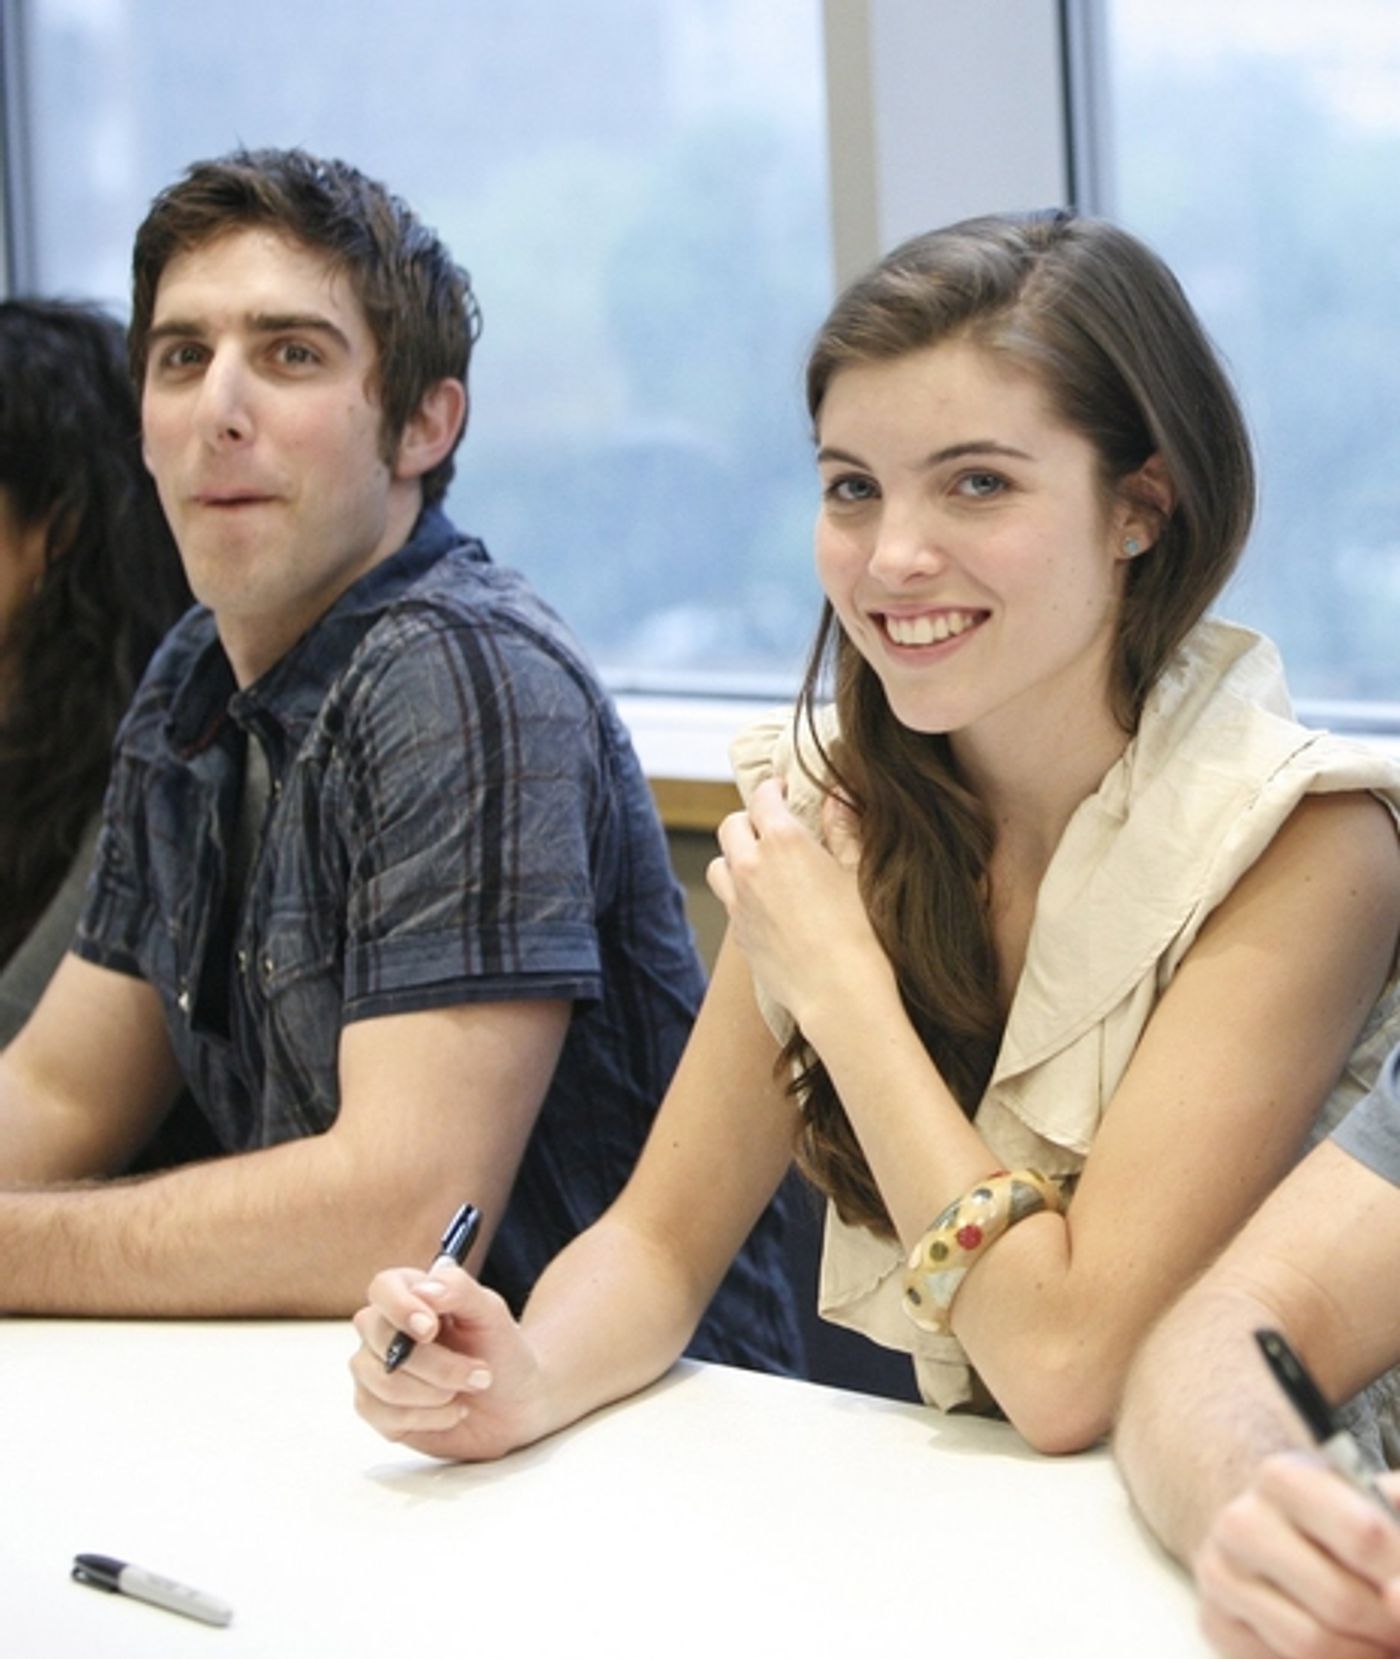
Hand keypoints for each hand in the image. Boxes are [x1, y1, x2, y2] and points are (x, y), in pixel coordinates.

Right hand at [350, 1264, 549, 1460]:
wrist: (511, 1408)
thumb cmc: (499, 1352)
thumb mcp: (492, 1314)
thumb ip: (459, 1290)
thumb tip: (424, 1290)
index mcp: (410, 1294)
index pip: (383, 1288)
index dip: (400, 1308)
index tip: (430, 1329)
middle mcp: (384, 1329)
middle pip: (381, 1338)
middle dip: (437, 1364)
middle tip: (479, 1374)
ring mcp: (374, 1370)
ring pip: (384, 1381)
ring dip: (437, 1393)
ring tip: (468, 1389)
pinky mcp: (375, 1409)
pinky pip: (386, 1415)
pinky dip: (430, 1417)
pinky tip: (451, 1411)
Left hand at [706, 777, 891, 1029]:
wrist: (839, 992)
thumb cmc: (859, 931)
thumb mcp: (858, 870)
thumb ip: (844, 828)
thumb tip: (836, 795)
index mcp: (783, 841)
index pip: (764, 798)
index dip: (774, 789)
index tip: (783, 790)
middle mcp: (751, 866)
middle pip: (732, 826)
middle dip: (750, 820)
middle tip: (772, 826)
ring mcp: (738, 901)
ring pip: (719, 863)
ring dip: (735, 856)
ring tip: (761, 864)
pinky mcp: (737, 932)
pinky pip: (728, 900)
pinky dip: (739, 892)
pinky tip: (764, 901)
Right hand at [1193, 1452, 1399, 1657]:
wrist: (1268, 1531)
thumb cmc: (1335, 1520)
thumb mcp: (1373, 1499)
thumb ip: (1397, 1511)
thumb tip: (1398, 1594)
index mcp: (1284, 1478)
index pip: (1364, 1537)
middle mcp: (1241, 1522)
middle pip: (1343, 1603)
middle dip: (1390, 1627)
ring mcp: (1220, 1574)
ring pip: (1313, 1645)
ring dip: (1365, 1655)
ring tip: (1381, 1641)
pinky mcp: (1214, 1620)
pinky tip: (1344, 1649)